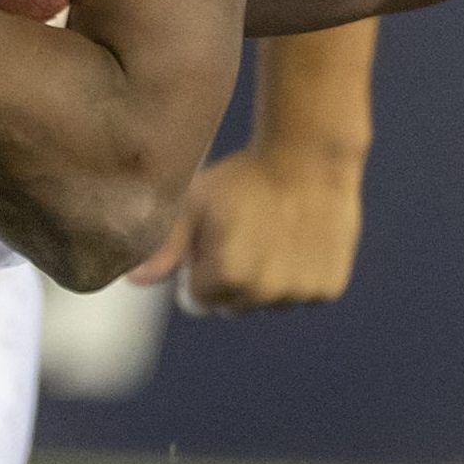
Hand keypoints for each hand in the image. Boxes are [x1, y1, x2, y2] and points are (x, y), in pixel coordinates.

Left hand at [129, 145, 366, 312]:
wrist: (309, 157)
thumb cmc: (242, 179)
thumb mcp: (193, 203)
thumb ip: (163, 246)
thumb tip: (134, 280)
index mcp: (227, 276)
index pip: (196, 300)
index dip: (197, 270)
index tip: (208, 241)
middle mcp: (266, 293)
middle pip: (231, 306)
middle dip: (227, 280)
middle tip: (240, 235)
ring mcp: (301, 293)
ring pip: (268, 303)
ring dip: (264, 281)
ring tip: (269, 235)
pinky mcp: (330, 287)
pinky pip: (301, 295)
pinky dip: (297, 276)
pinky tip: (296, 240)